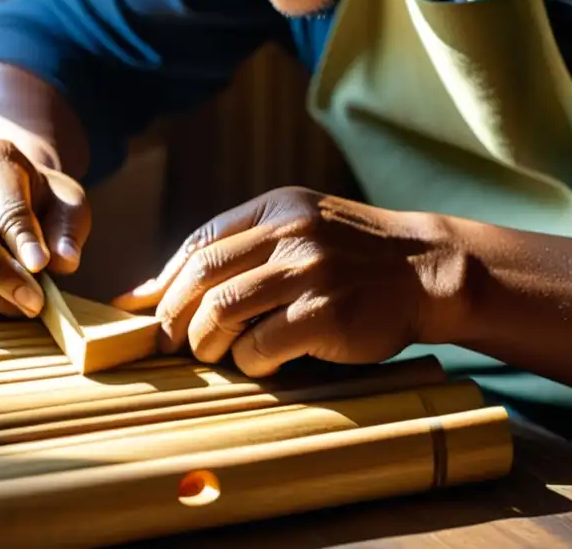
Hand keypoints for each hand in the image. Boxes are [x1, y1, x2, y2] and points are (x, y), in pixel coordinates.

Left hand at [113, 186, 456, 376]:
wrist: (428, 269)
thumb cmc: (354, 257)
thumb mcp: (302, 228)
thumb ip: (241, 248)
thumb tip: (156, 287)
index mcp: (277, 207)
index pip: (200, 243)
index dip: (163, 280)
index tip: (144, 310)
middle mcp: (290, 233)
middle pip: (202, 276)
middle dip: (171, 316)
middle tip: (166, 343)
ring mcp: (310, 271)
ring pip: (222, 310)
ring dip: (203, 341)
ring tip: (208, 354)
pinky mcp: (327, 313)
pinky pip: (260, 344)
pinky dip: (246, 361)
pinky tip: (257, 364)